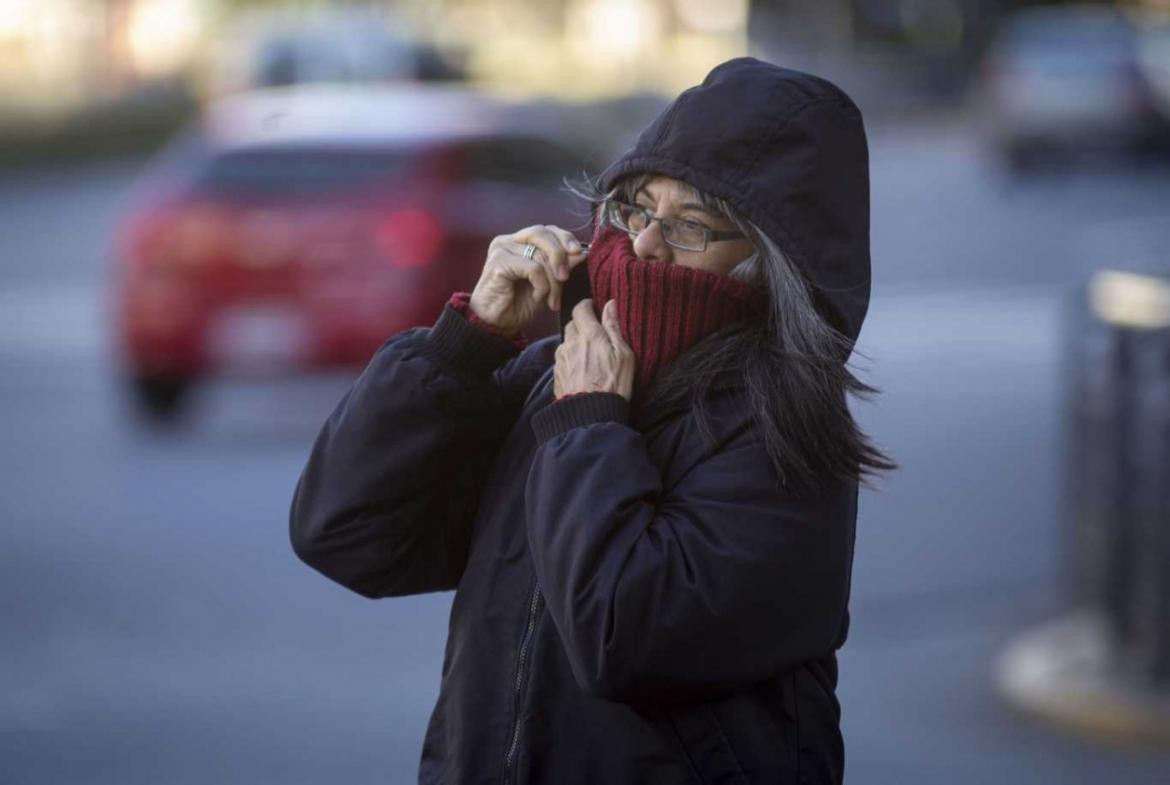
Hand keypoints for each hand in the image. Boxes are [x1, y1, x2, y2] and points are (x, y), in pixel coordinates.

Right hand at [468, 224, 587, 336]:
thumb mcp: (548, 283)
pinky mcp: (498, 262)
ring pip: (540, 254)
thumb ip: (561, 266)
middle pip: (542, 234)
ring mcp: (501, 249)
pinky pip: (533, 268)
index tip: (579, 254)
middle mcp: (509, 241)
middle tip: (566, 278)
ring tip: (552, 300)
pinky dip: (542, 285)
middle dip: (560, 256)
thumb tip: (581, 252)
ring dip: (552, 281)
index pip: (547, 230)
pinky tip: (538, 297)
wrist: (497, 324)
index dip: (565, 238)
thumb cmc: (520, 303)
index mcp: (520, 241)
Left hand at [553, 299, 634, 400]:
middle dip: (581, 325)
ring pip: (566, 342)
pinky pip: (562, 359)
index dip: (587, 306)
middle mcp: (570, 343)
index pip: (580, 308)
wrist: (591, 415)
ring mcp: (561, 359)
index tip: (594, 309)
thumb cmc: (613, 385)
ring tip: (589, 356)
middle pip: (571, 324)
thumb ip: (614, 327)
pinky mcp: (556, 374)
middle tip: (595, 334)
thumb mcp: (624, 355)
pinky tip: (582, 370)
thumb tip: (610, 304)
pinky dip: (570, 359)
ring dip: (575, 343)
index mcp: (589, 335)